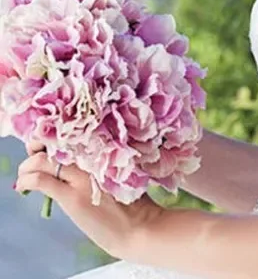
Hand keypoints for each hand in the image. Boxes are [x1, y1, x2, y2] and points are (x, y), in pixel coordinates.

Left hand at [16, 141, 165, 260]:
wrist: (135, 224)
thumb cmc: (128, 199)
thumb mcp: (116, 171)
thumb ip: (97, 161)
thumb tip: (68, 158)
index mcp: (102, 148)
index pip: (70, 132)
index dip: (53, 134)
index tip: (46, 142)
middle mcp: (91, 156)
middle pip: (53, 143)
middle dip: (36, 148)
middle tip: (32, 156)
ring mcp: (80, 176)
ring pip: (42, 161)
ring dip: (27, 167)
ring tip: (24, 174)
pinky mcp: (71, 195)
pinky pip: (40, 181)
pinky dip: (26, 181)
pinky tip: (22, 186)